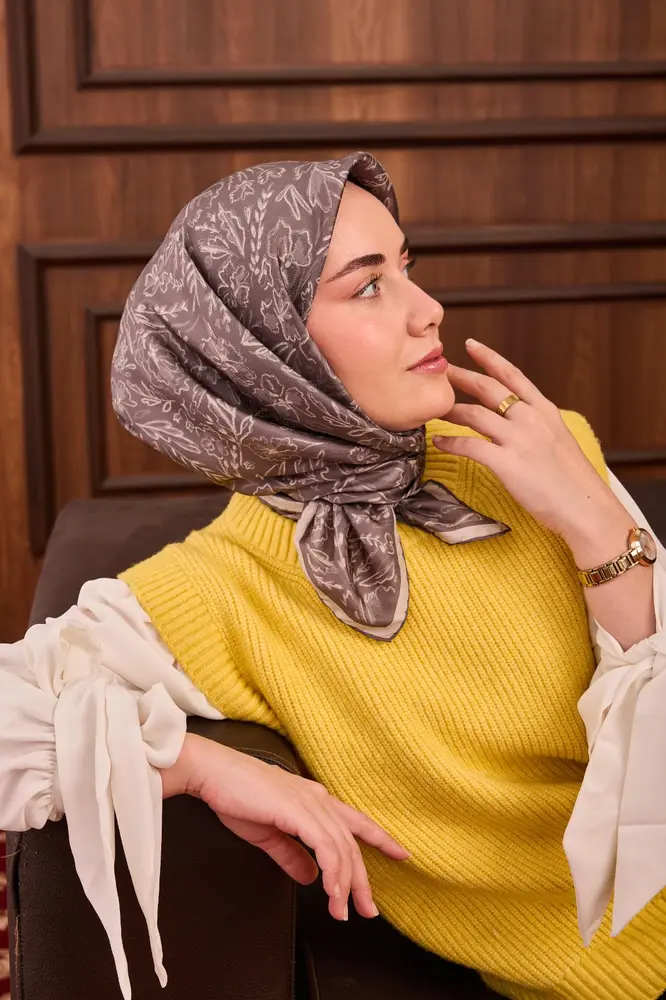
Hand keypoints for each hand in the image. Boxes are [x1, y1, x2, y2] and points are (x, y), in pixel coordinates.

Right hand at [162, 733, 408, 921]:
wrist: (212, 773)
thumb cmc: (235, 797)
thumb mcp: (268, 833)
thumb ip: (291, 854)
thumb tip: (310, 877)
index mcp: (314, 800)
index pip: (355, 822)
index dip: (380, 838)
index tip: (401, 855)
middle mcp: (318, 799)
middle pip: (352, 843)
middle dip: (363, 880)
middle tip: (369, 911)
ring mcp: (310, 802)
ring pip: (341, 848)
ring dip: (345, 884)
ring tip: (342, 912)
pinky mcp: (297, 809)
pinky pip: (324, 846)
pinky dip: (332, 872)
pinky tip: (331, 893)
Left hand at [432, 339, 625, 541]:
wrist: (586, 508)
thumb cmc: (574, 482)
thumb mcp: (559, 441)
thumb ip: (538, 426)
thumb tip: (519, 421)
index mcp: (545, 411)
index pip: (513, 375)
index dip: (490, 358)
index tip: (472, 345)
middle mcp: (531, 419)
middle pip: (489, 389)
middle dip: (462, 377)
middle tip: (442, 371)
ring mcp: (519, 440)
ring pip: (474, 415)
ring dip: (450, 410)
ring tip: (433, 409)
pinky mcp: (508, 463)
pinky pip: (470, 446)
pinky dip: (451, 442)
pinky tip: (439, 443)